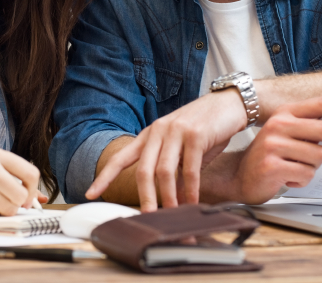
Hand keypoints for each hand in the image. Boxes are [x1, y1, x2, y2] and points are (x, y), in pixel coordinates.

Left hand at [86, 90, 247, 211]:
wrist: (230, 103)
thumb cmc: (205, 127)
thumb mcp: (181, 145)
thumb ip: (171, 166)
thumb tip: (168, 197)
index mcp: (149, 134)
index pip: (121, 157)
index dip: (105, 177)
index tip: (91, 193)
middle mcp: (158, 130)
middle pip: (143, 170)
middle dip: (144, 197)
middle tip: (147, 217)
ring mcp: (176, 131)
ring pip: (164, 172)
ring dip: (168, 197)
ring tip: (172, 214)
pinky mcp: (195, 134)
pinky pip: (189, 169)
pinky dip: (190, 190)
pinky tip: (192, 202)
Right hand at [232, 96, 321, 204]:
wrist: (240, 176)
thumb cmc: (271, 156)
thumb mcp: (288, 134)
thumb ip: (312, 127)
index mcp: (286, 112)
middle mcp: (278, 124)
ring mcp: (272, 144)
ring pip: (319, 156)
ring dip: (314, 168)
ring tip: (299, 168)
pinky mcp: (271, 165)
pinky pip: (306, 174)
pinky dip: (302, 180)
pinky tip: (289, 178)